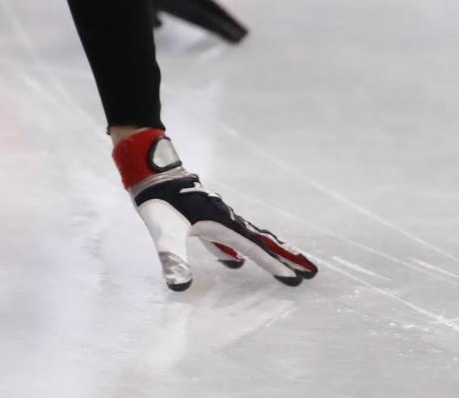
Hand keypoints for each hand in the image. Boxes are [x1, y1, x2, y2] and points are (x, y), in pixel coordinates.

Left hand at [113, 128, 316, 290]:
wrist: (149, 171)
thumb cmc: (158, 201)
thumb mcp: (163, 232)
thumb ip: (172, 259)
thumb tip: (180, 287)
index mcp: (221, 223)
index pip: (255, 247)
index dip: (275, 263)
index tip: (298, 276)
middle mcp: (224, 219)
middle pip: (261, 241)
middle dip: (284, 256)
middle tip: (310, 270)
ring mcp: (215, 216)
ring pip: (247, 238)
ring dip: (264, 253)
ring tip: (280, 266)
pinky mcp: (202, 216)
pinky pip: (227, 238)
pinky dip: (236, 250)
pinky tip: (234, 263)